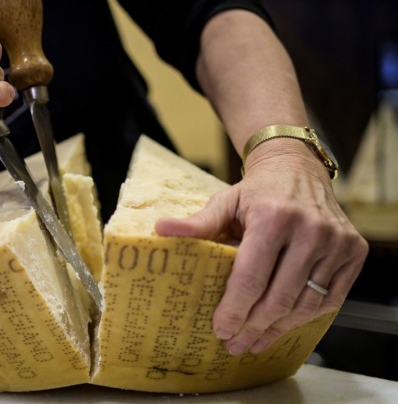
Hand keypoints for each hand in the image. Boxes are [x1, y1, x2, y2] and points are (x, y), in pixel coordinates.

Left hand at [155, 139, 367, 354]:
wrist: (298, 171)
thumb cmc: (257, 193)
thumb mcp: (225, 202)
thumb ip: (197, 222)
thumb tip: (160, 230)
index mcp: (273, 217)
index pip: (251, 276)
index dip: (234, 309)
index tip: (220, 329)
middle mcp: (310, 230)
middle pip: (279, 297)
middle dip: (252, 326)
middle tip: (233, 342)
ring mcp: (336, 242)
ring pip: (305, 305)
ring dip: (277, 329)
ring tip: (253, 341)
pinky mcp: (354, 252)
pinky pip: (329, 300)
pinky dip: (304, 318)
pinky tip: (281, 327)